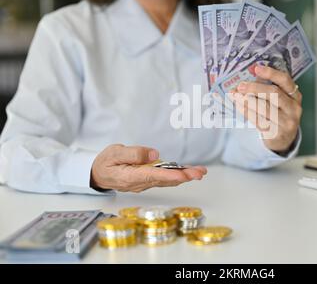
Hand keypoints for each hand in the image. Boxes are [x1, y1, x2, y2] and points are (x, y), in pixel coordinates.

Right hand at [91, 144, 206, 192]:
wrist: (97, 175)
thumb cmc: (105, 163)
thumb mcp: (114, 153)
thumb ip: (133, 153)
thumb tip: (154, 154)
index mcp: (130, 177)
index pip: (153, 176)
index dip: (170, 175)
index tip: (184, 175)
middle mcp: (140, 183)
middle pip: (165, 180)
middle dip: (184, 176)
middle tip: (199, 173)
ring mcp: (145, 184)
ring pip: (167, 180)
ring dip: (184, 176)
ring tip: (200, 171)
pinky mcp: (148, 181)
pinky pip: (164, 179)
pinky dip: (177, 175)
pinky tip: (188, 173)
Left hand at [230, 65, 301, 152]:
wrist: (283, 139)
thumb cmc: (278, 115)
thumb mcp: (277, 101)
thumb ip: (265, 88)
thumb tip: (248, 78)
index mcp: (294, 95)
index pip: (285, 80)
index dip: (271, 73)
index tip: (256, 68)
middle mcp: (293, 108)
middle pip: (274, 94)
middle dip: (255, 88)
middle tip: (240, 86)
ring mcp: (287, 122)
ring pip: (265, 108)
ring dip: (248, 100)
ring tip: (236, 96)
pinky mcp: (277, 133)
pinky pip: (259, 120)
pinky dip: (247, 112)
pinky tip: (239, 106)